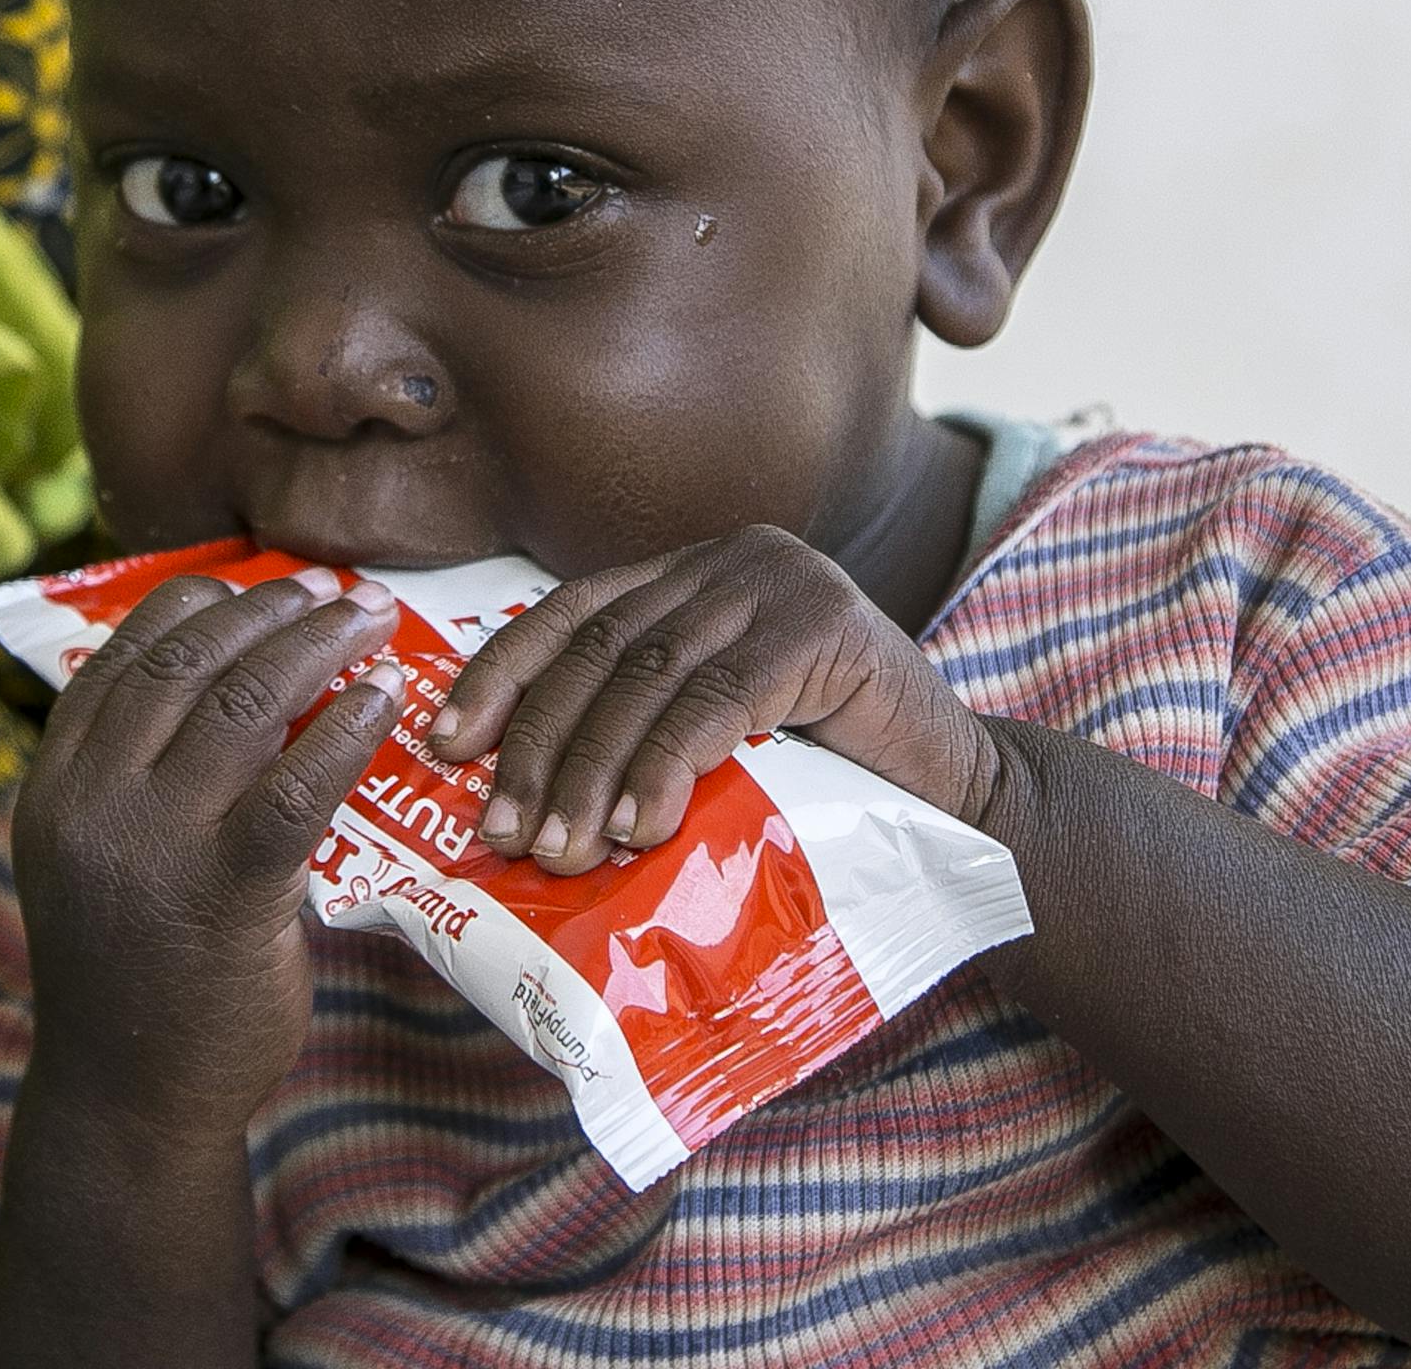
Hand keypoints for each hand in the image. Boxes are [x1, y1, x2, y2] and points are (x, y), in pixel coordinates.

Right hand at [7, 570, 407, 1129]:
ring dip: (318, 646)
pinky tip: (385, 698)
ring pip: (243, 705)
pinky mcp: (223, 893)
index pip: (123, 654)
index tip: (259, 580)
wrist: (131, 1101)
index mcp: (54, 785)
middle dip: (270, 610)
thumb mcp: (100, 857)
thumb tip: (231, 679)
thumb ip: (137, 777)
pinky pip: (296, 787)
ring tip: (371, 623)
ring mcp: (152, 846)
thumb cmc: (134, 971)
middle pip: (188, 663)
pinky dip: (346, 728)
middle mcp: (90, 802)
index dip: (198, 602)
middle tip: (335, 590)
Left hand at [429, 524, 998, 873]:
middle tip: (501, 832)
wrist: (966, 805)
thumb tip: (515, 805)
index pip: (572, 613)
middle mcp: (731, 560)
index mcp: (694, 575)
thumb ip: (639, 735)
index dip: (501, 675)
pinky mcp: (825, 626)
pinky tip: (639, 826)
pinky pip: (719, 699)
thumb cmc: (832, 789)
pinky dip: (666, 765)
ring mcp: (781, 582)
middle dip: (538, 743)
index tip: (444, 745)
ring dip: (590, 769)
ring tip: (559, 850)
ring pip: (650, 676)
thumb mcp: (716, 746)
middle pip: (601, 647)